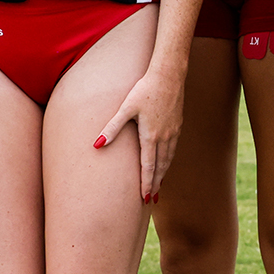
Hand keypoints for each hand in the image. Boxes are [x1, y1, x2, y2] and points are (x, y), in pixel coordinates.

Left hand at [94, 67, 185, 202]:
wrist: (169, 74)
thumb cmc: (145, 89)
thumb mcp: (125, 108)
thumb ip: (112, 128)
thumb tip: (96, 145)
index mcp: (151, 135)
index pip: (148, 166)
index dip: (146, 183)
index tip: (145, 198)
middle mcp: (165, 136)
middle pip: (161, 166)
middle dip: (155, 183)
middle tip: (151, 199)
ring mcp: (174, 131)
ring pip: (169, 158)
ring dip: (163, 173)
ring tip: (158, 186)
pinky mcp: (177, 124)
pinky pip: (173, 148)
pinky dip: (169, 160)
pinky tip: (165, 162)